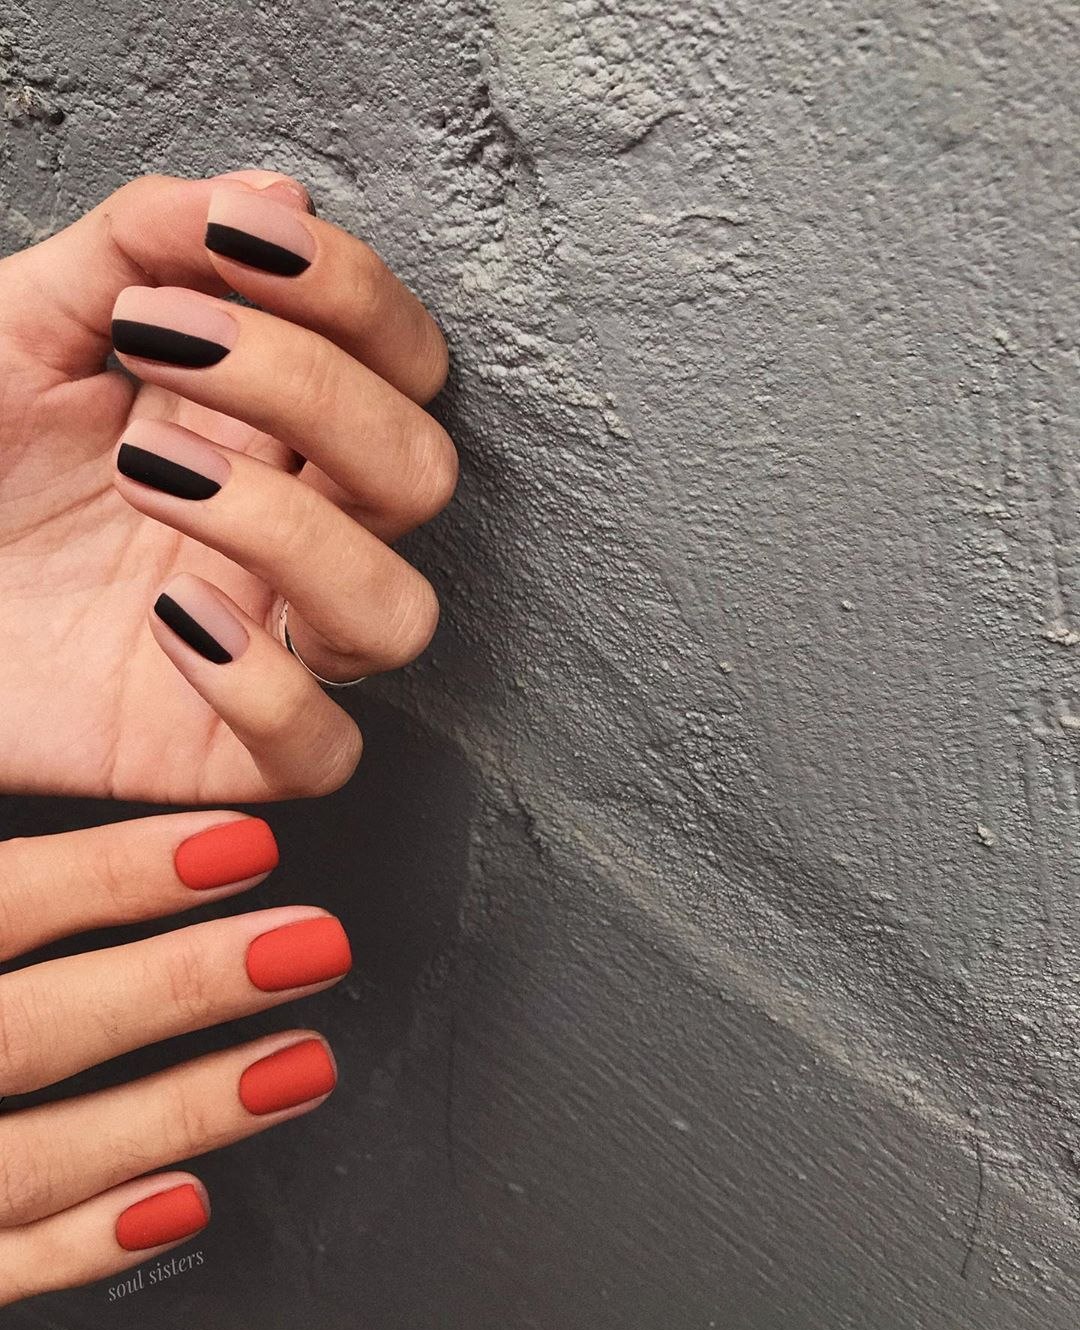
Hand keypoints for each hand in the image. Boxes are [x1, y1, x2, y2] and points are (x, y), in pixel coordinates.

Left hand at [0, 169, 453, 800]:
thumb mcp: (19, 324)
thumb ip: (136, 245)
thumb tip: (273, 193)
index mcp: (269, 427)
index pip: (402, 360)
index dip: (352, 293)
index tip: (235, 241)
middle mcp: (295, 531)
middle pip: (423, 475)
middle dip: (312, 392)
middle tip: (167, 346)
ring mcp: (270, 644)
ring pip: (399, 616)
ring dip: (291, 533)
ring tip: (150, 477)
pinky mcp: (226, 749)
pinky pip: (322, 750)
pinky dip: (260, 685)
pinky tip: (166, 617)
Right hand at [0, 813, 349, 1304]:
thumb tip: (35, 770)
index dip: (117, 876)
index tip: (242, 847)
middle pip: (27, 1030)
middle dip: (182, 987)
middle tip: (315, 944)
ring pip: (27, 1159)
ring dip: (178, 1114)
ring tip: (302, 1063)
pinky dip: (81, 1246)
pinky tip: (183, 1204)